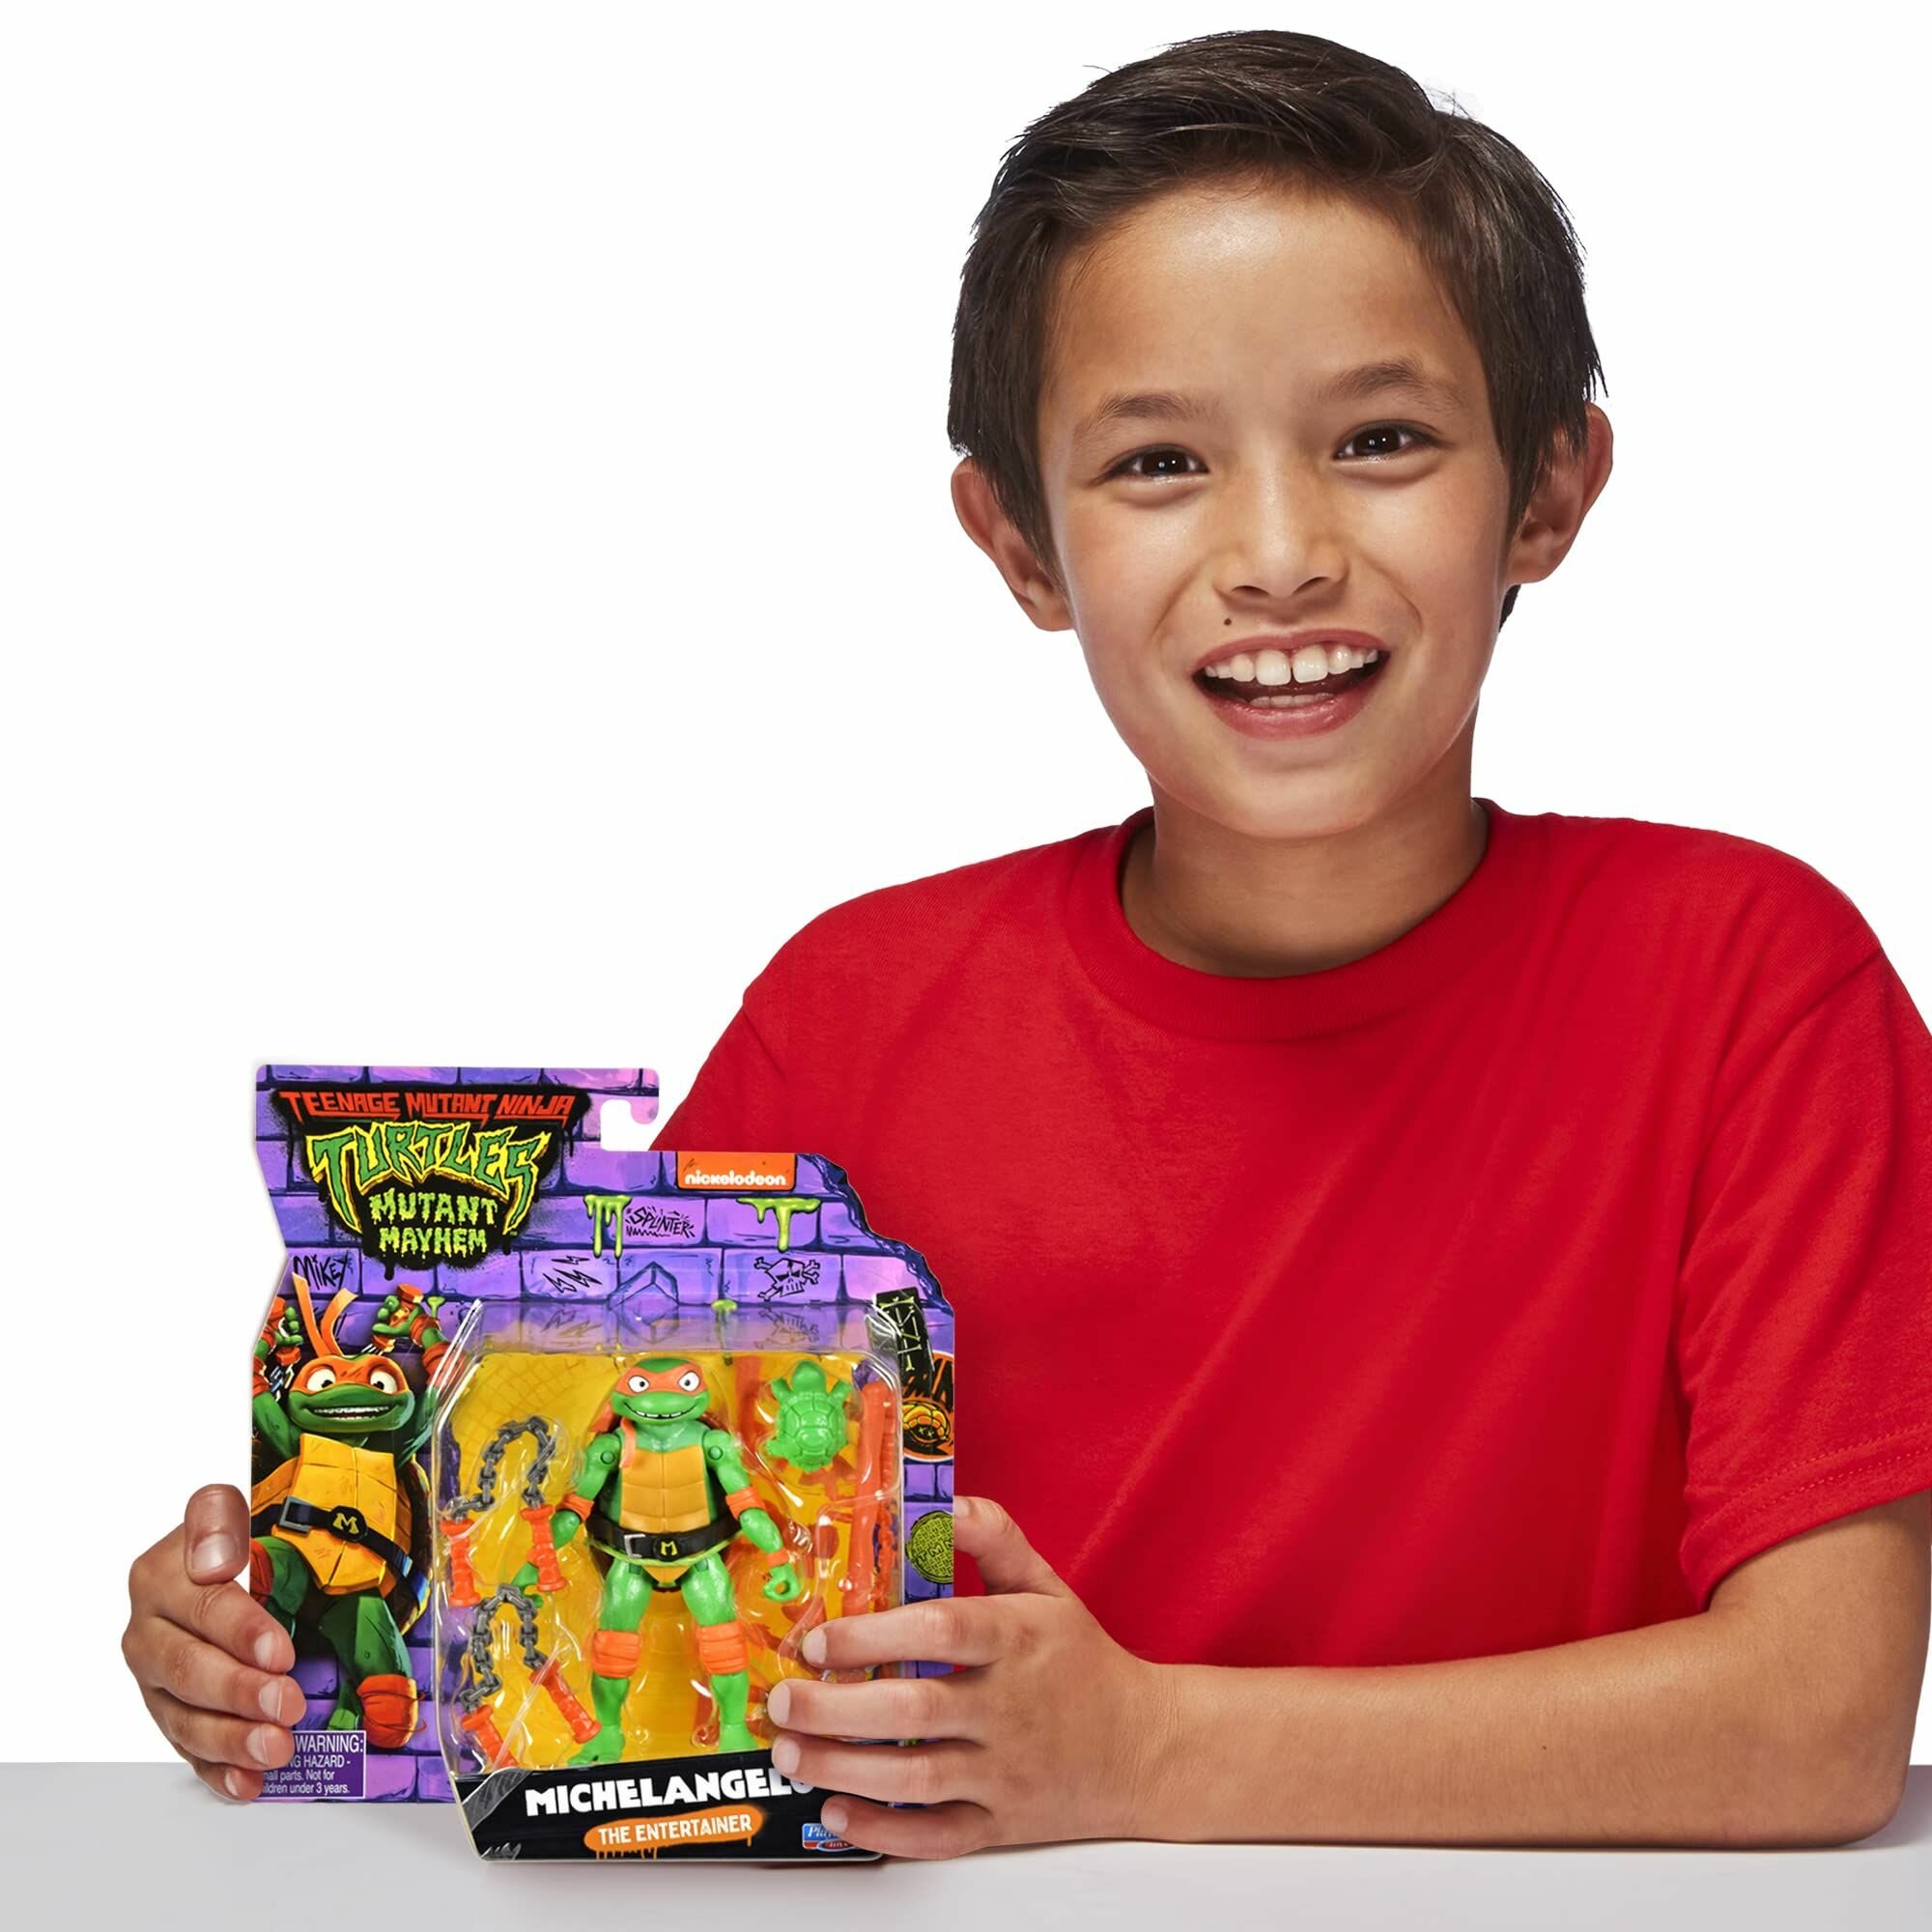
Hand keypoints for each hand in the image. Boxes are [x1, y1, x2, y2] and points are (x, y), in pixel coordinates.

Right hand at [122, 1484, 305, 1800]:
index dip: (243, 1634)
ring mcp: (154, 1681)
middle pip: (190, 1671)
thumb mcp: (224, 1510)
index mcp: (158, 1577)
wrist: (216, 1563)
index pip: (204, 1608)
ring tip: (276, 1748)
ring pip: (184, 1718)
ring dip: (232, 1740)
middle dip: (241, 1694)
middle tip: (288, 1706)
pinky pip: (187, 1750)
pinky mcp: (168, 1712)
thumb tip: (215, 1560)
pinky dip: (218, 1770)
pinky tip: (247, 1783)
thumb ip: (216, 1520)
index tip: (281, 1653)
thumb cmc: (230, 1536)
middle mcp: (148, 1633)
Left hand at [762, 1494, 1173, 1857]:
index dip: (874, 1636)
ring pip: (917, 1778)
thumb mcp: (1046, 1587)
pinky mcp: (1001, 1824)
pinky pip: (938, 1837)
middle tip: (783, 1699)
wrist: (1144, 1749)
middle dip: (837, 1709)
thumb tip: (940, 1503)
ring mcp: (1006, 1772)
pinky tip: (837, 1812)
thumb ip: (994, 1539)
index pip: (942, 1631)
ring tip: (791, 1752)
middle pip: (916, 1711)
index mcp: (1018, 1639)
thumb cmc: (1080, 1661)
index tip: (818, 1639)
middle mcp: (1010, 1707)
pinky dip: (885, 1831)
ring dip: (844, 1768)